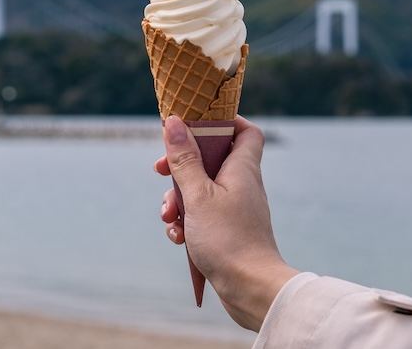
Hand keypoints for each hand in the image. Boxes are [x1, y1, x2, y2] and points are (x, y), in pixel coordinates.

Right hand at [154, 115, 298, 331]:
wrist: (251, 289)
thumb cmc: (228, 239)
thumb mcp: (198, 195)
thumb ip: (184, 159)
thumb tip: (174, 122)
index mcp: (241, 168)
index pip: (245, 130)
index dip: (222, 122)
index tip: (193, 125)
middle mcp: (241, 184)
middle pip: (209, 159)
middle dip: (180, 166)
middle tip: (160, 171)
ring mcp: (234, 208)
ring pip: (199, 189)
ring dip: (177, 199)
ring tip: (169, 216)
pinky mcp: (226, 230)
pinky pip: (201, 215)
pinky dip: (186, 221)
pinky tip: (177, 237)